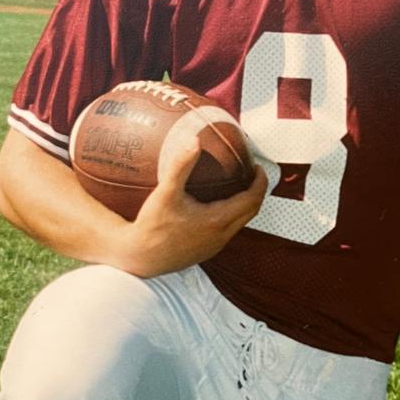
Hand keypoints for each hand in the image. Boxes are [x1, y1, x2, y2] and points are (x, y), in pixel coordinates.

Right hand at [114, 132, 266, 276]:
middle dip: (256, 192)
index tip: (258, 167)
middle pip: (251, 211)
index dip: (260, 182)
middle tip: (251, 174)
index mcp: (218, 220)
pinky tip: (217, 206)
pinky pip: (228, 231)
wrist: (139, 259)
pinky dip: (231, 216)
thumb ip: (181, 165)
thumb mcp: (165, 193)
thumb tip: (194, 140)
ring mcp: (215, 246)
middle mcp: (221, 236)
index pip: (252, 199)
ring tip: (237, 186)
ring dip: (244, 205)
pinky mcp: (206, 252)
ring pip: (240, 223)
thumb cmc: (152, 227)